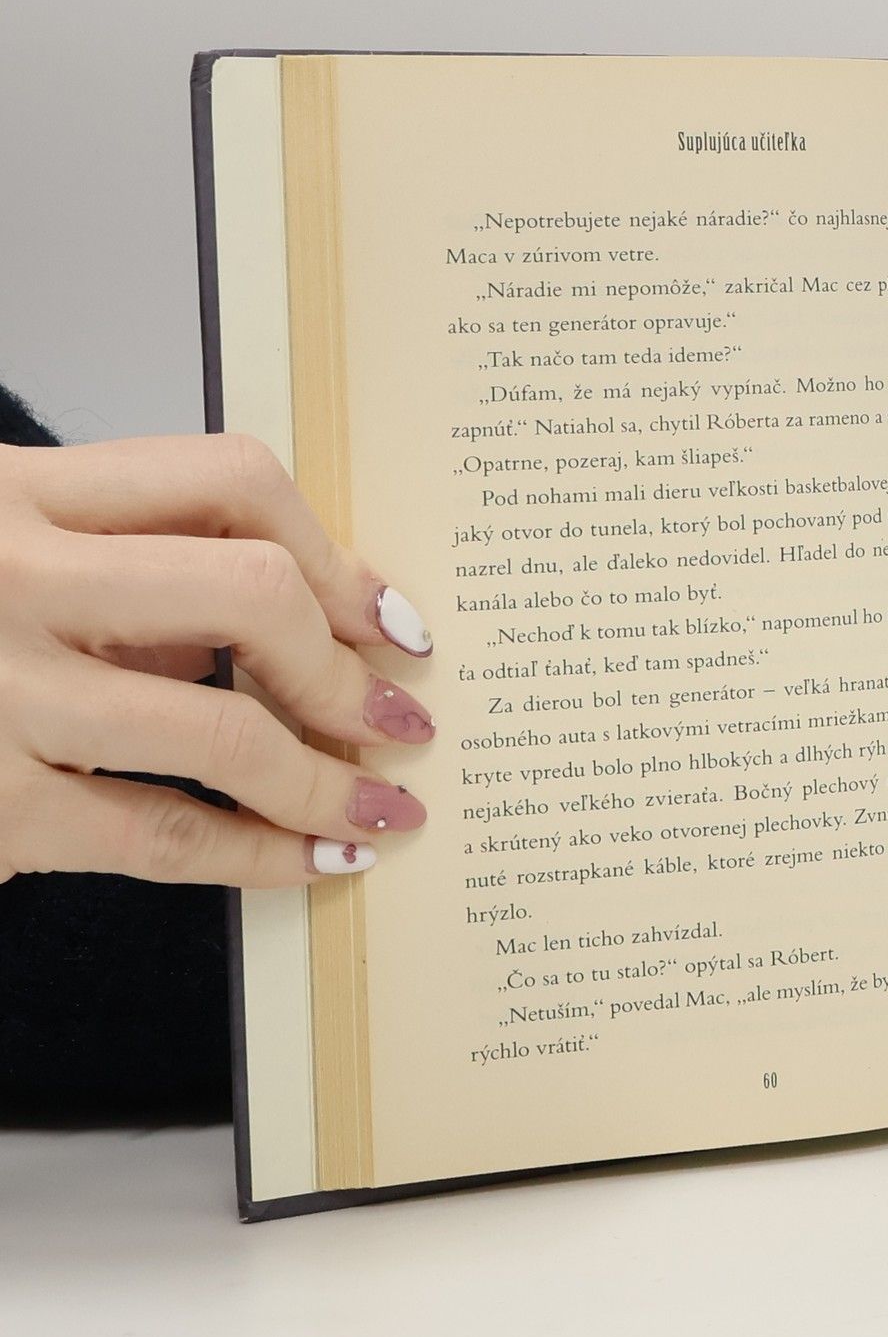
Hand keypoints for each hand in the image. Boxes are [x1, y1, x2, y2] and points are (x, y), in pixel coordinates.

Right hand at [0, 434, 433, 886]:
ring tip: (383, 806)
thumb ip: (134, 574)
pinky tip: (317, 859)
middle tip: (399, 719)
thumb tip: (321, 626)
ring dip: (331, 781)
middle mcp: (7, 577)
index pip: (230, 477)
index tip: (388, 620)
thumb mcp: (8, 554)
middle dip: (346, 671)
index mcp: (18, 492)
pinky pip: (167, 835)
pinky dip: (263, 854)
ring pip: (226, 732)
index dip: (336, 553)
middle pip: (250, 594)